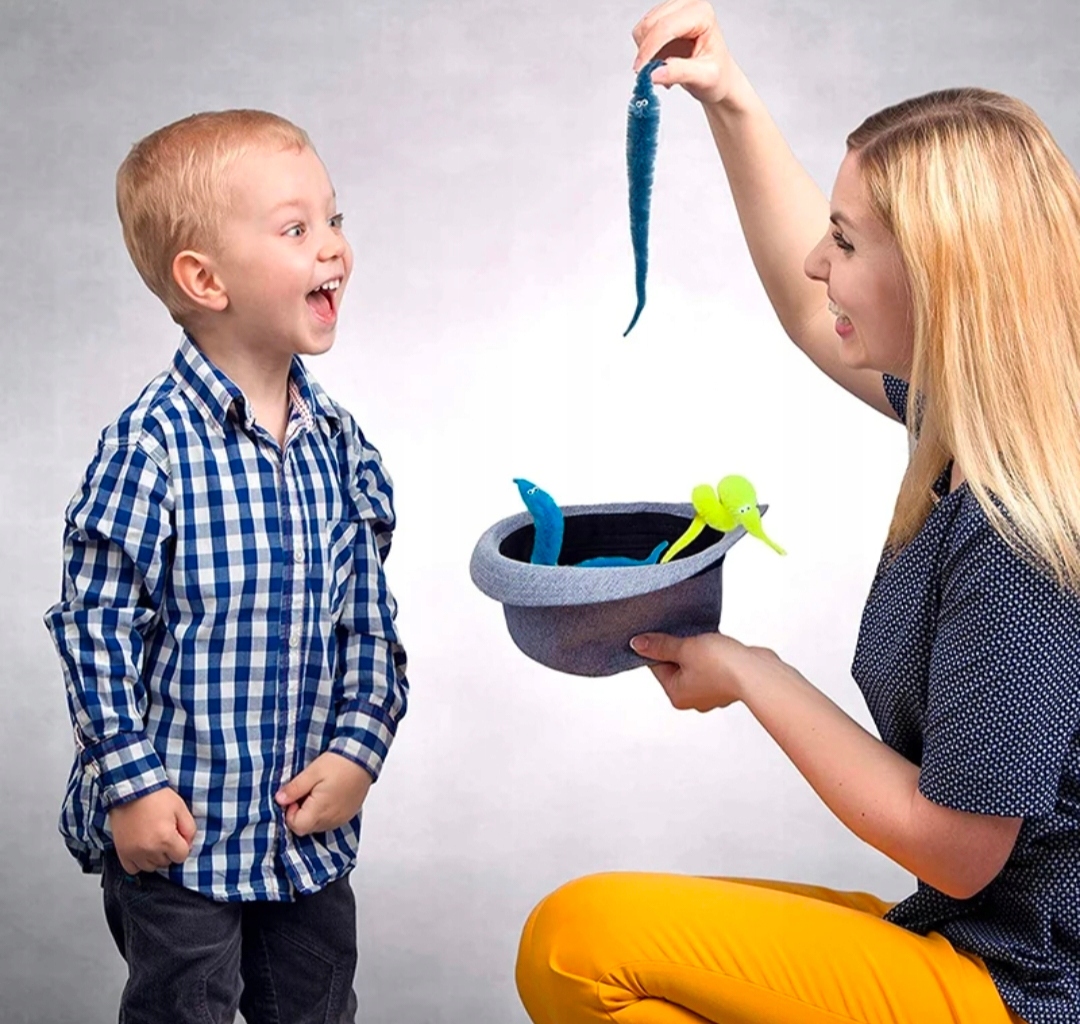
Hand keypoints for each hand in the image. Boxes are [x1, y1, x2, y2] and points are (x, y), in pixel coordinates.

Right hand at [108, 786, 195, 873]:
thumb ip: (190, 829)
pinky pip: (132, 869)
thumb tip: (188, 844)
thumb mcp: (181, 808)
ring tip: (153, 840)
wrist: (132, 790)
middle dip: (168, 850)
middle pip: (166, 862)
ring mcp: (133, 853)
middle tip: (164, 834)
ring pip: (150, 867)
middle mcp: (149, 849)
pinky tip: (142, 849)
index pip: (181, 856)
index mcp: (165, 839)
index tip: (177, 835)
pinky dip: (138, 862)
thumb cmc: (157, 797)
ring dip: (154, 857)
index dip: (182, 845)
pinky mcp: (122, 852)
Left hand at [275, 751, 372, 835]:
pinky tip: (327, 796)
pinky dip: (324, 812)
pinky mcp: (348, 814)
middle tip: (304, 793)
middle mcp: (331, 819)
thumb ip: (294, 788)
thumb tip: (279, 799)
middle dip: (300, 813)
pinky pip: (330, 821)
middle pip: (307, 827)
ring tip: (316, 793)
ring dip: (312, 813)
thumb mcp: (312, 772)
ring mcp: (341, 818)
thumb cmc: (339, 764)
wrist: (363, 759)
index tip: (295, 797)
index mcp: (320, 811)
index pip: (296, 826)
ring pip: (318, 825)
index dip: (290, 813)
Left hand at [631, 631, 780, 710]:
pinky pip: (712, 667)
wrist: (758, 672)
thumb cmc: (722, 665)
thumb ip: (661, 646)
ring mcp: (711, 693)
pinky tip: (718, 645)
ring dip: (697, 651)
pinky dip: (713, 655)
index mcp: (677, 695)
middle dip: (680, 648)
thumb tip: (637, 644)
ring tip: (704, 640)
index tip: (664, 632)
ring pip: (695, 665)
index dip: (659, 646)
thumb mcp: (685, 648)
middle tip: (687, 636)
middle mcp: (693, 699)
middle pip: (676, 666)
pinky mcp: (727, 685)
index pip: (657, 667)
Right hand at [632, 0, 739, 106]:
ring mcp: (674, 11)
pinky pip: (642, 36)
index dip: (649, 49)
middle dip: (647, 52)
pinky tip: (663, 62)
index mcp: (701, 13)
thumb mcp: (704, 77)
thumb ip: (679, 73)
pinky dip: (647, 53)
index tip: (641, 71)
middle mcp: (687, 6)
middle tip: (655, 74)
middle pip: (650, 24)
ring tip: (666, 68)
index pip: (666, 27)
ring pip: (642, 29)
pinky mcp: (663, 21)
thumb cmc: (718, 75)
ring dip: (647, 54)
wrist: (718, 79)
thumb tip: (654, 74)